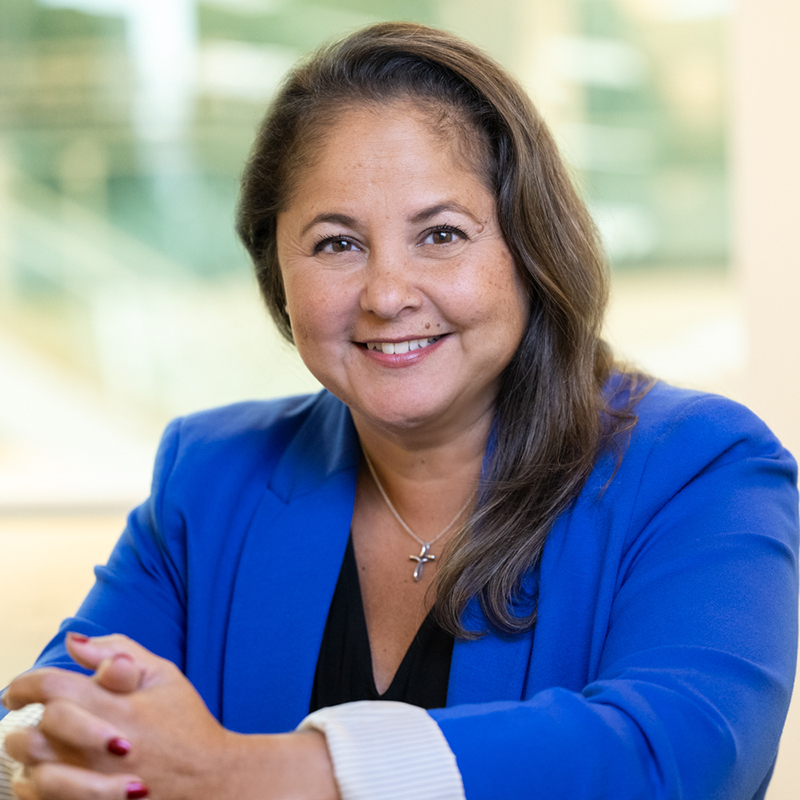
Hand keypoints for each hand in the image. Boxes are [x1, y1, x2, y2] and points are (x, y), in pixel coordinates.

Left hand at [3, 634, 337, 799]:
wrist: (208, 779)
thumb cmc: (185, 723)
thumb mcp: (163, 675)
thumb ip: (119, 651)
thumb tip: (75, 642)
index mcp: (118, 706)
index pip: (51, 687)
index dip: (25, 684)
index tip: (19, 691)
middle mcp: (101, 746)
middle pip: (32, 732)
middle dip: (25, 721)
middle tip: (28, 717)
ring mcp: (95, 783)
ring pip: (32, 770)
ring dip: (28, 755)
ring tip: (37, 745)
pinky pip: (42, 798)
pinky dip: (35, 786)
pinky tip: (46, 773)